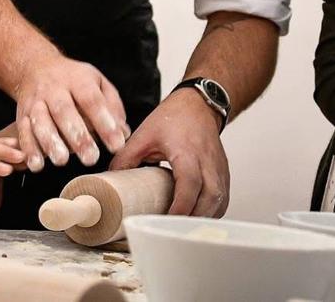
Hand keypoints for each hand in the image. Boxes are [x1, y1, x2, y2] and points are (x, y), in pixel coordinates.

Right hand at [12, 53, 128, 172]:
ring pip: (40, 121)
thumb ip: (112, 106)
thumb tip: (123, 133)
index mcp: (77, 79)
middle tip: (91, 158)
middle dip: (77, 136)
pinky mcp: (21, 115)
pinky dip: (28, 148)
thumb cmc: (74, 80)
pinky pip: (22, 132)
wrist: (35, 67)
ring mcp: (36, 102)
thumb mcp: (97, 82)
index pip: (92, 99)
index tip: (116, 144)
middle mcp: (54, 89)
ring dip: (50, 142)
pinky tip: (37, 164)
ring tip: (61, 160)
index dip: (104, 122)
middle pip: (63, 110)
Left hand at [110, 88, 227, 216]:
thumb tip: (111, 180)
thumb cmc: (174, 117)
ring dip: (201, 218)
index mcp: (187, 153)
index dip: (180, 207)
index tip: (164, 220)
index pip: (189, 185)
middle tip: (169, 230)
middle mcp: (208, 163)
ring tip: (180, 227)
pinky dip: (210, 212)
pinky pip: (222, 200)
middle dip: (191, 220)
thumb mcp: (144, 135)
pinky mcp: (224, 174)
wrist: (198, 105)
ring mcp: (219, 169)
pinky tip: (195, 217)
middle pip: (209, 200)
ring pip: (218, 203)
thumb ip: (126, 158)